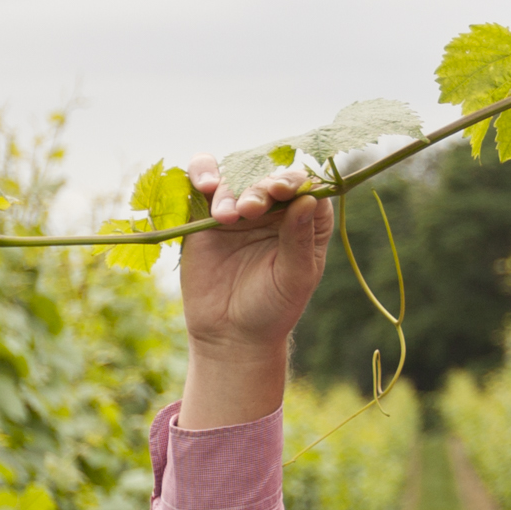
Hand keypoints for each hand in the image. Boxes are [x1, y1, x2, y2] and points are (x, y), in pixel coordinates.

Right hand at [178, 154, 333, 427]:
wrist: (230, 335)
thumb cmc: (273, 308)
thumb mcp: (294, 277)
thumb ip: (299, 239)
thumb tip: (308, 198)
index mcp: (304, 220)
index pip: (305, 187)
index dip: (295, 182)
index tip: (283, 190)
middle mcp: (273, 209)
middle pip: (268, 179)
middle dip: (260, 188)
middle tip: (252, 209)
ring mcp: (239, 210)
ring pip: (235, 178)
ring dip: (232, 189)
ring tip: (228, 216)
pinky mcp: (205, 216)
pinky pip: (202, 184)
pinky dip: (202, 173)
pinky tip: (204, 184)